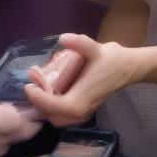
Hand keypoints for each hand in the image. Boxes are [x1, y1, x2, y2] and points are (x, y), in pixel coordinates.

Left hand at [23, 33, 138, 127]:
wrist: (128, 68)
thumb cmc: (112, 59)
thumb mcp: (96, 48)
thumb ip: (80, 43)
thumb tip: (63, 38)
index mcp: (81, 100)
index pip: (53, 107)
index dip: (38, 99)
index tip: (29, 84)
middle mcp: (81, 112)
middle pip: (51, 116)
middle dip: (38, 102)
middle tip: (32, 83)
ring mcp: (83, 114)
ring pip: (56, 119)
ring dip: (45, 107)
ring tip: (39, 88)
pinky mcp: (84, 112)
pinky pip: (63, 117)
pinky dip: (52, 109)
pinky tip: (50, 93)